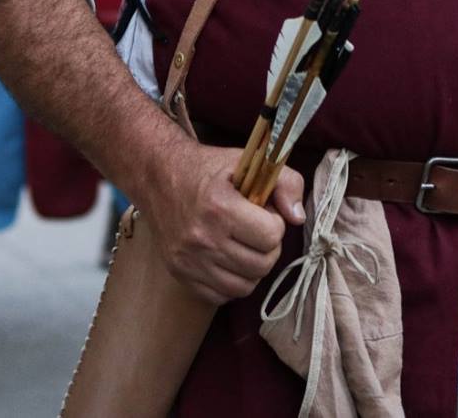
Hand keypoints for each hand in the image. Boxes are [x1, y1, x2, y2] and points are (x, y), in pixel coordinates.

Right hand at [136, 141, 304, 305]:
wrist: (160, 178)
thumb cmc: (209, 170)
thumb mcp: (249, 161)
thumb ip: (285, 182)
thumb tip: (297, 218)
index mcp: (219, 207)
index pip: (270, 236)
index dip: (275, 224)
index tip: (264, 213)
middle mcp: (201, 238)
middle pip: (261, 265)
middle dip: (268, 248)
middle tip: (257, 231)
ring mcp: (188, 260)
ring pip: (244, 287)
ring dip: (252, 268)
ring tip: (244, 245)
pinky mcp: (180, 274)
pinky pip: (221, 296)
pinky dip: (231, 282)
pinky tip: (228, 259)